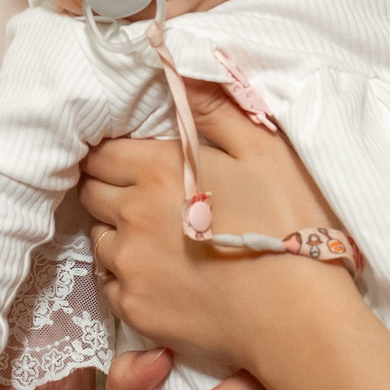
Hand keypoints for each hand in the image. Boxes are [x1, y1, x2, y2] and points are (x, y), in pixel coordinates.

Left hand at [80, 85, 351, 371]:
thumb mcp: (262, 150)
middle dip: (111, 188)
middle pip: (92, 193)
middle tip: (149, 196)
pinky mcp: (135, 309)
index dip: (116, 154)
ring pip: (99, 238)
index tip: (137, 160)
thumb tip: (178, 72)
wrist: (298, 318)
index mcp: (156, 171)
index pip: (101, 153)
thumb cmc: (288, 225)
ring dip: (118, 231)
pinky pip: (109, 284)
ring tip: (159, 237)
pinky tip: (163, 273)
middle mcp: (130, 217)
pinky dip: (127, 275)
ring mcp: (129, 268)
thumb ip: (213, 108)